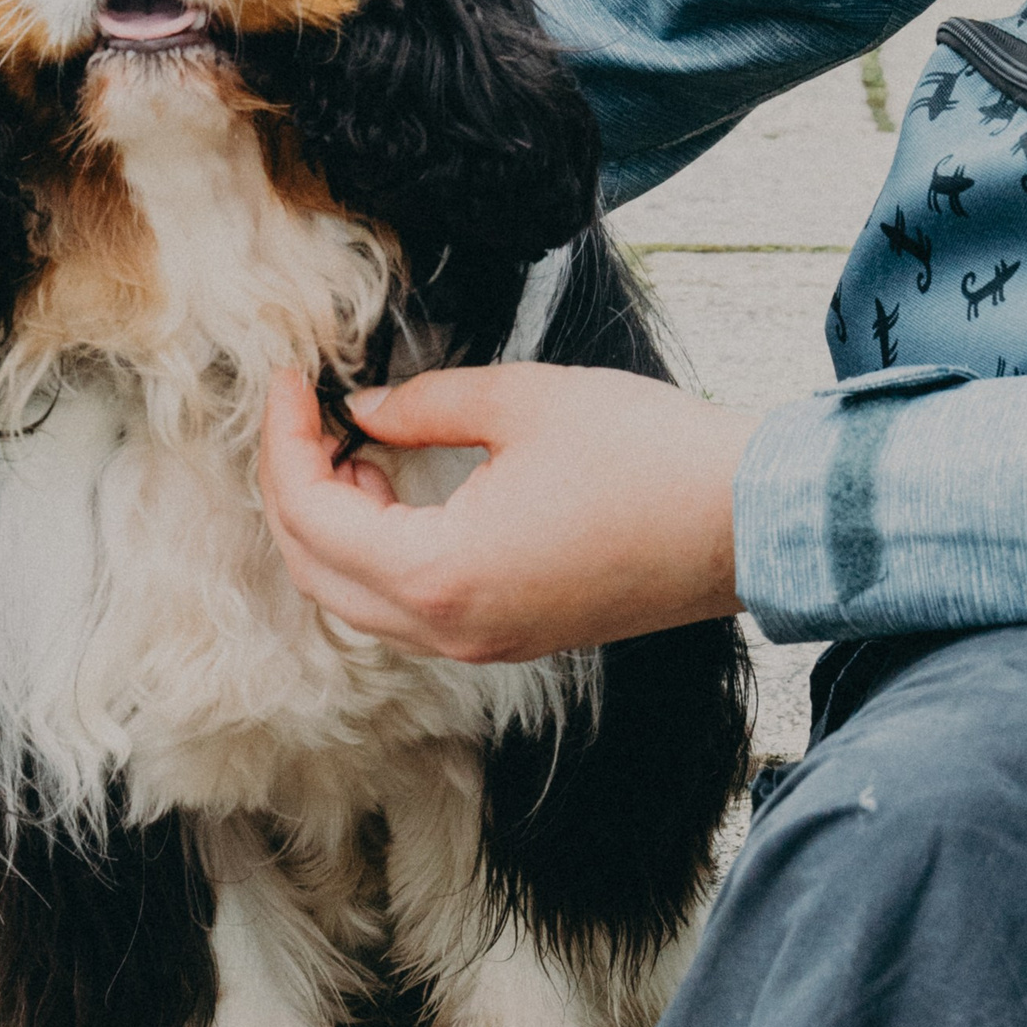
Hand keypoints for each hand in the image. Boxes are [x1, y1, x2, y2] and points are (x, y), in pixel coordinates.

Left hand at [259, 361, 756, 663]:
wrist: (743, 519)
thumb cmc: (646, 453)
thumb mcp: (525, 398)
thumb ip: (425, 403)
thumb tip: (364, 409)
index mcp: (441, 573)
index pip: (313, 517)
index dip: (283, 442)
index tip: (287, 381)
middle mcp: (450, 629)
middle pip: (316, 574)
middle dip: (290, 490)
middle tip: (298, 415)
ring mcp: (481, 645)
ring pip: (356, 603)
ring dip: (331, 527)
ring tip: (351, 447)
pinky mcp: (511, 638)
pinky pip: (406, 611)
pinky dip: (377, 555)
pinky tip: (397, 492)